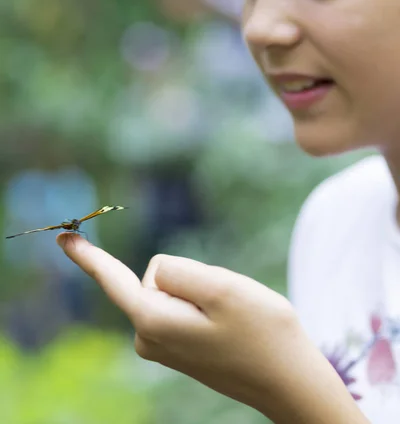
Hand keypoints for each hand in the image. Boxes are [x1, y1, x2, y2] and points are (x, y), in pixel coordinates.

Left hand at [57, 235, 368, 423]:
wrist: (288, 379)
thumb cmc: (261, 332)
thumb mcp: (221, 287)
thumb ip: (178, 271)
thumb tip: (154, 272)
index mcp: (153, 321)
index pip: (113, 279)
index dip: (88, 255)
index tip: (63, 236)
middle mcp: (149, 337)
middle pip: (158, 275)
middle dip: (189, 277)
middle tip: (225, 304)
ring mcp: (162, 345)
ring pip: (173, 288)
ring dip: (200, 292)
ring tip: (229, 317)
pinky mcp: (177, 347)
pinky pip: (182, 304)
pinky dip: (202, 303)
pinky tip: (225, 323)